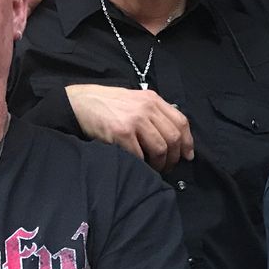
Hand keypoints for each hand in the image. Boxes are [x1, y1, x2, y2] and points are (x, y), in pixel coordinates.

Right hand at [65, 84, 193, 172]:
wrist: (80, 103)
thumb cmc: (108, 104)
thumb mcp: (135, 100)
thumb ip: (154, 113)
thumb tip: (174, 135)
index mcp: (152, 100)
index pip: (181, 122)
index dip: (188, 142)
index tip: (187, 156)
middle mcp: (146, 108)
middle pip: (173, 138)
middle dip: (174, 157)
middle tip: (168, 167)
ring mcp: (134, 120)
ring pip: (160, 149)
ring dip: (160, 164)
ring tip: (155, 168)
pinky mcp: (121, 133)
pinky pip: (140, 155)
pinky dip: (143, 165)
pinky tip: (140, 166)